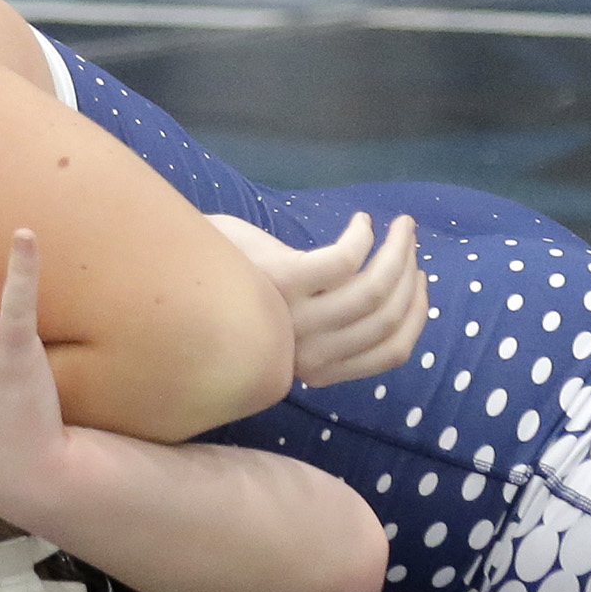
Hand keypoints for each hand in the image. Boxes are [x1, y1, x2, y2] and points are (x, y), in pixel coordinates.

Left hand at [207, 211, 424, 386]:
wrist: (169, 278)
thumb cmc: (232, 297)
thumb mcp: (289, 325)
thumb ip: (330, 325)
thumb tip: (381, 301)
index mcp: (316, 368)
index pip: (390, 353)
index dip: (416, 315)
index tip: (420, 284)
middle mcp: (307, 352)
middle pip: (388, 317)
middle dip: (412, 276)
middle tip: (411, 243)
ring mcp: (295, 318)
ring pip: (375, 289)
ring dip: (398, 252)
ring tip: (400, 227)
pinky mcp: (284, 281)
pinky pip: (345, 261)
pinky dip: (361, 238)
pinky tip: (360, 223)